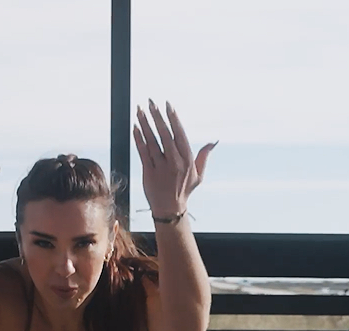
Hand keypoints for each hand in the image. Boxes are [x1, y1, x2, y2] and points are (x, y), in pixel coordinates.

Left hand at [133, 100, 214, 220]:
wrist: (170, 209)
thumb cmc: (184, 190)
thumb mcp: (199, 175)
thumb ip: (203, 156)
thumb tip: (213, 142)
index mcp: (187, 160)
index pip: (179, 134)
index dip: (173, 119)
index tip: (167, 105)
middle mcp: (175, 162)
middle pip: (164, 135)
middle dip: (157, 116)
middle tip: (151, 102)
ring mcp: (161, 167)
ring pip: (151, 141)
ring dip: (145, 124)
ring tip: (139, 110)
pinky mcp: (148, 172)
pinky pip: (142, 152)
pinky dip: (138, 139)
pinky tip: (135, 127)